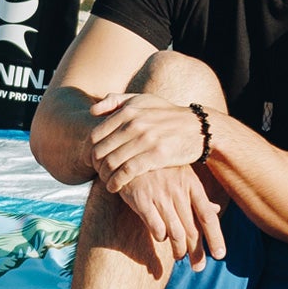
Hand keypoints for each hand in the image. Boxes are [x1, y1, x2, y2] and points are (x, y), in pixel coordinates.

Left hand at [89, 92, 209, 192]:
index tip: (90, 161)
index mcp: (128, 110)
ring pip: (111, 162)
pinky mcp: (156, 155)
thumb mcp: (144, 101)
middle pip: (100, 150)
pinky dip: (116, 182)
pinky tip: (115, 188)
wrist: (199, 128)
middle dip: (95, 166)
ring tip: (106, 182)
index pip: (95, 135)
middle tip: (97, 174)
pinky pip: (127, 171)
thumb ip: (117, 101)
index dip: (89, 151)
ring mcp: (145, 139)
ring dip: (104, 176)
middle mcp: (134, 123)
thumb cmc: (167, 116)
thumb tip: (92, 110)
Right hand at [117, 166, 226, 272]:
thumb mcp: (180, 174)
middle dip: (197, 252)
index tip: (220, 255)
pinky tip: (160, 238)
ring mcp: (159, 195)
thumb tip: (215, 209)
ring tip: (179, 257)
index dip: (216, 237)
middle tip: (198, 267)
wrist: (127, 151)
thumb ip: (195, 194)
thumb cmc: (157, 166)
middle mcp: (178, 190)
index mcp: (191, 184)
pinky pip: (156, 228)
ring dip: (179, 250)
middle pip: (193, 230)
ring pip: (176, 233)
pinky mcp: (141, 199)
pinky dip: (160, 238)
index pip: (208, 216)